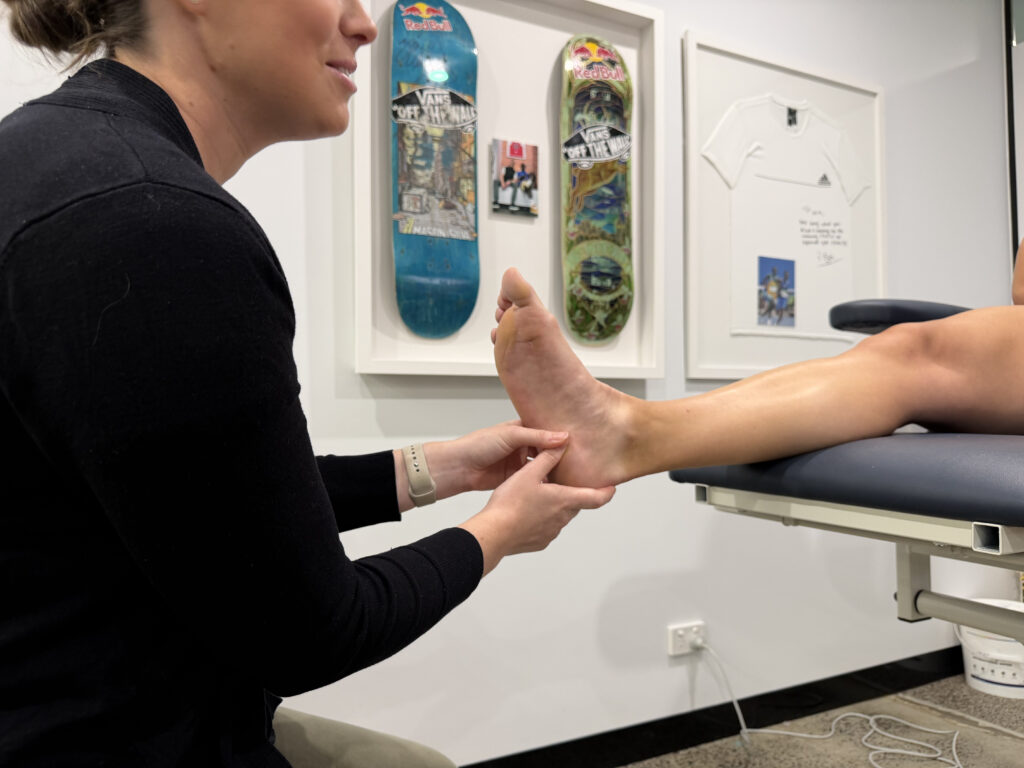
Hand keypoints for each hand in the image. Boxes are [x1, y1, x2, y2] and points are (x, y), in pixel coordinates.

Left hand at [430, 420, 569, 495]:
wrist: (459, 468)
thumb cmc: (478, 445)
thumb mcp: (511, 436)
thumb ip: (537, 437)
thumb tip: (563, 436)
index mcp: (521, 430)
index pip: (546, 431)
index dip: (560, 436)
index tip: (579, 440)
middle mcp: (522, 445)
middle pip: (547, 449)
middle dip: (560, 453)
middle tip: (580, 459)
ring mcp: (519, 463)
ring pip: (542, 465)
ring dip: (554, 468)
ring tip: (574, 472)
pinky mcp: (516, 478)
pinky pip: (534, 479)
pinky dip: (545, 481)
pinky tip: (559, 484)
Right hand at [458, 445, 615, 575]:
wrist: (493, 533)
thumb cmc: (511, 503)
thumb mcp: (529, 473)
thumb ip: (547, 458)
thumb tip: (563, 443)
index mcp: (565, 500)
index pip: (596, 498)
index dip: (606, 491)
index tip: (612, 487)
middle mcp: (562, 519)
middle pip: (575, 504)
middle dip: (572, 494)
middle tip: (564, 482)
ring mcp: (551, 532)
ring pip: (560, 516)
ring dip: (555, 506)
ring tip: (539, 495)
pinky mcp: (539, 542)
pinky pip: (546, 528)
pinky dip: (541, 519)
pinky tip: (526, 512)